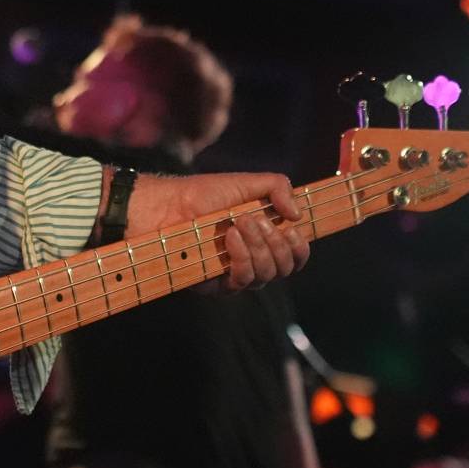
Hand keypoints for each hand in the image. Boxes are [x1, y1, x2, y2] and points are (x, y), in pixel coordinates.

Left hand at [124, 171, 308, 290]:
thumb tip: (298, 214)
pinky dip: (241, 258)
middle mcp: (254, 258)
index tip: (291, 227)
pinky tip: (229, 237)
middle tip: (253, 219)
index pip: (296, 255)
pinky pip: (242, 281)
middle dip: (276, 242)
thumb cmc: (204, 194)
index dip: (300, 246)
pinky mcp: (217, 285)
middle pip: (285, 267)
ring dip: (258, 247)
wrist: (167, 205)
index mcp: (265, 238)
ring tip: (238, 223)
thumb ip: (278, 187)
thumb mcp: (245, 182)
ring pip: (266, 275)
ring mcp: (235, 273)